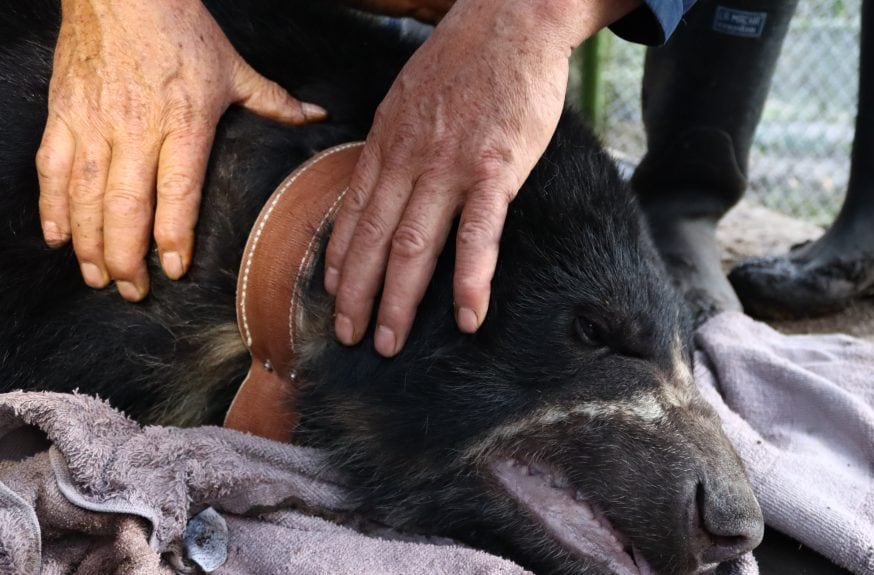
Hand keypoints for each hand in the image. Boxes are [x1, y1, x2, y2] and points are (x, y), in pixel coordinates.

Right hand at [37, 0, 325, 300]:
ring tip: (96, 278)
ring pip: (83, 194)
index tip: (172, 270)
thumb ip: (273, 101)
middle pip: (125, 205)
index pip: (177, 191)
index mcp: (185, 121)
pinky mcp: (64, 112)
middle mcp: (136, 127)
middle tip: (131, 291)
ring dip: (88, 243)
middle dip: (126, 257)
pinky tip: (57, 238)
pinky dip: (51, 206)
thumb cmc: (180, 27)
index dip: (172, 235)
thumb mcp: (233, 66)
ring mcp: (94, 121)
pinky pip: (50, 168)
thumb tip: (316, 118)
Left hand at [324, 0, 639, 355]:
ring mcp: (451, 166)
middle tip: (350, 338)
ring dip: (398, 300)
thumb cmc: (467, 58)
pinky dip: (471, 279)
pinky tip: (467, 317)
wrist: (511, 19)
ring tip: (388, 343)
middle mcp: (409, 158)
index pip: (354, 211)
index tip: (333, 294)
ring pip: (415, 245)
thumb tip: (387, 175)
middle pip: (375, 238)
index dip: (340, 258)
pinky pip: (478, 234)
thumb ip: (398, 141)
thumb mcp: (411, 96)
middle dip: (358, 294)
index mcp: (387, 140)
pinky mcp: (496, 170)